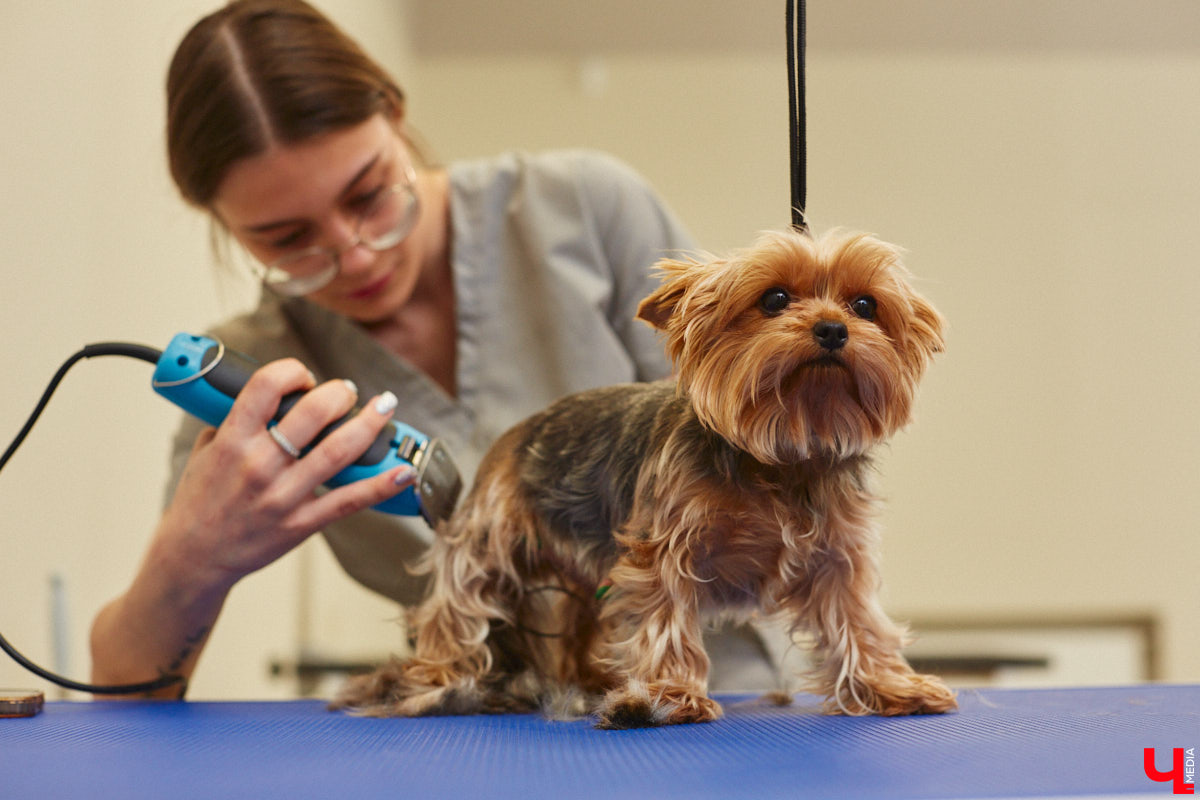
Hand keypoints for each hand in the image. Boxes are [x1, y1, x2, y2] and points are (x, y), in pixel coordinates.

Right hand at [155, 358, 412, 592]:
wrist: (194, 558)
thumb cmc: (199, 502)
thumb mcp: (205, 452)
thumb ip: (232, 421)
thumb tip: (268, 396)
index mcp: (233, 441)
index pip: (266, 387)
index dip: (293, 371)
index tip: (304, 375)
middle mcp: (260, 465)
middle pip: (312, 414)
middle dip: (338, 394)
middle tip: (348, 391)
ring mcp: (284, 496)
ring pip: (337, 451)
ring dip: (368, 426)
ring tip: (384, 408)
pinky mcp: (301, 524)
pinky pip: (348, 501)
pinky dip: (381, 485)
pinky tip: (403, 471)